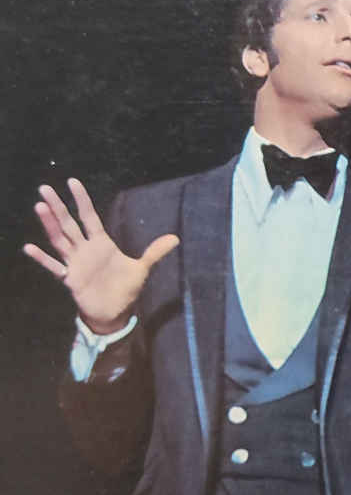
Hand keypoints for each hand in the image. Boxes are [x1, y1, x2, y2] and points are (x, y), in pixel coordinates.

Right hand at [23, 178, 178, 334]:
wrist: (115, 313)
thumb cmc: (125, 288)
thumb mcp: (142, 268)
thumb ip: (155, 252)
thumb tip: (176, 238)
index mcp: (101, 243)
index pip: (89, 216)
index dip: (81, 199)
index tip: (72, 181)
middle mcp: (85, 250)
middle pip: (69, 223)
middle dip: (58, 206)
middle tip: (44, 188)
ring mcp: (75, 263)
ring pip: (59, 239)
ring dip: (49, 224)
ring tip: (39, 206)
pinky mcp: (70, 279)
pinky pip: (53, 267)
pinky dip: (42, 258)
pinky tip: (29, 248)